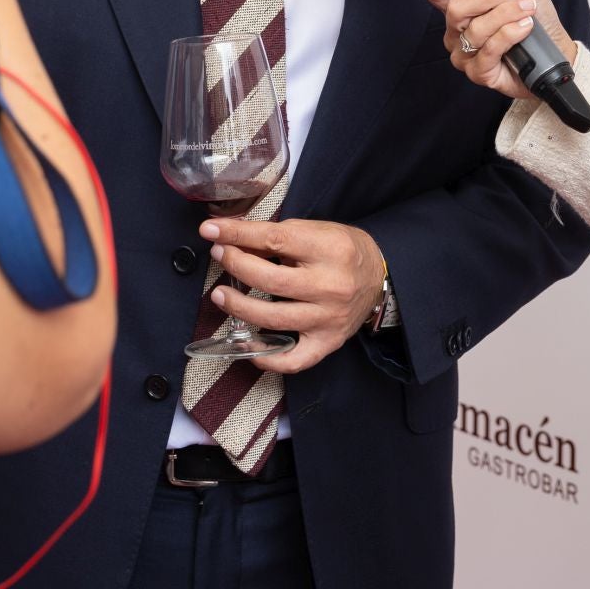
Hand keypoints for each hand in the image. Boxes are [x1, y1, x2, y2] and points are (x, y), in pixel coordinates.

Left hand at [198, 218, 385, 374]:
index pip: (274, 240)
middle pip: (271, 280)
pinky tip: (247, 344)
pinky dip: (267, 357)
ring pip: (274, 319)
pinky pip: (293, 360)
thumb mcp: (314, 230)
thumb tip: (231, 236)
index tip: (210, 230)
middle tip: (219, 255)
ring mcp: (329, 318)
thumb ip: (276, 235)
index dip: (237, 234)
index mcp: (329, 249)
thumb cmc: (341, 250)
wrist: (378, 275)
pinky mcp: (328, 342)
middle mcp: (331, 286)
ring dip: (239, 307)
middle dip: (236, 266)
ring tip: (221, 295)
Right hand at [418, 0, 576, 100]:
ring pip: (475, 29)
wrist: (555, 48)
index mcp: (459, 4)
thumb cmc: (534, 14)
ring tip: (529, 11)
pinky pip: (489, 50)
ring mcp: (464, 53)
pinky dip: (511, 34)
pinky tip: (525, 28)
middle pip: (455, 9)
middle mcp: (456, 29)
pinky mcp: (478, 72)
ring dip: (507, 15)